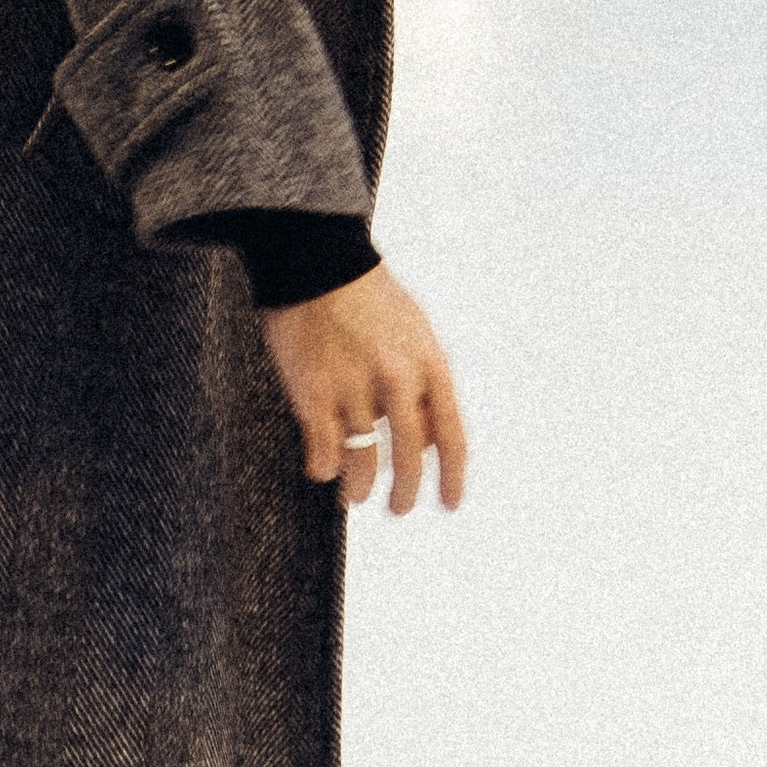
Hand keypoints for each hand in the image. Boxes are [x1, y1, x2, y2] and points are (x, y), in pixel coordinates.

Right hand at [258, 261, 466, 513]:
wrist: (313, 257)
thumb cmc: (366, 292)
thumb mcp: (415, 328)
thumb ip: (427, 380)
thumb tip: (432, 438)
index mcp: (429, 363)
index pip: (451, 436)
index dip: (453, 477)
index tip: (450, 505)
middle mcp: (397, 380)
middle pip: (409, 459)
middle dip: (405, 495)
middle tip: (398, 509)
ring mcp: (354, 388)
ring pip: (363, 463)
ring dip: (359, 488)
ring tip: (354, 495)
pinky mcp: (314, 393)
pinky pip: (323, 451)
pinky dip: (322, 468)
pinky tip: (320, 468)